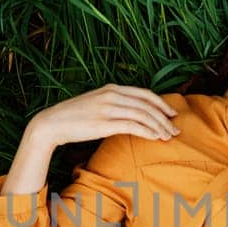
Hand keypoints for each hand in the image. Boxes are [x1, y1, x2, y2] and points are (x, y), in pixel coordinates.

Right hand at [28, 83, 181, 148]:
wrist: (52, 123)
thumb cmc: (74, 117)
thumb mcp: (96, 103)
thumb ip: (113, 104)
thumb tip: (131, 113)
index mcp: (111, 88)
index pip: (144, 93)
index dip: (161, 103)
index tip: (172, 114)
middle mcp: (111, 95)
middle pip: (147, 104)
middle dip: (164, 117)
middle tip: (176, 129)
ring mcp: (107, 108)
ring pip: (142, 115)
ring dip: (159, 126)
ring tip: (169, 136)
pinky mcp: (103, 123)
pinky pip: (132, 126)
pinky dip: (147, 131)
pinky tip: (156, 138)